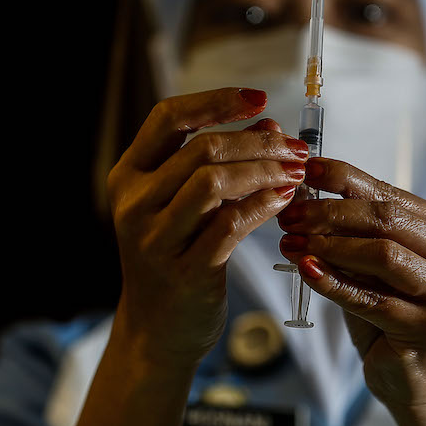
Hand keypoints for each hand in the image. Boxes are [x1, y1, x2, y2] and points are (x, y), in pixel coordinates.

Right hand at [105, 87, 307, 366]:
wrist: (158, 328)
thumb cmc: (178, 253)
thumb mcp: (190, 204)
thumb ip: (223, 162)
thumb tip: (269, 122)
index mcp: (129, 175)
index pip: (169, 117)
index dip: (216, 100)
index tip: (260, 97)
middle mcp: (134, 203)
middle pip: (201, 149)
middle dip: (258, 143)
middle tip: (295, 149)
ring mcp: (155, 238)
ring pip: (215, 182)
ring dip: (264, 172)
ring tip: (296, 173)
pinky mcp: (184, 270)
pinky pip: (232, 224)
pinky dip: (265, 205)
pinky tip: (286, 200)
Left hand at [276, 157, 425, 409]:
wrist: (416, 381)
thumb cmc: (394, 317)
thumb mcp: (378, 265)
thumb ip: (357, 230)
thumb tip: (307, 193)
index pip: (392, 194)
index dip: (346, 179)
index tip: (307, 170)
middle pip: (388, 221)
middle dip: (331, 213)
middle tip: (291, 214)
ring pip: (383, 255)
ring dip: (330, 245)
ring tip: (291, 242)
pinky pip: (372, 298)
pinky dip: (334, 282)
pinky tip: (307, 270)